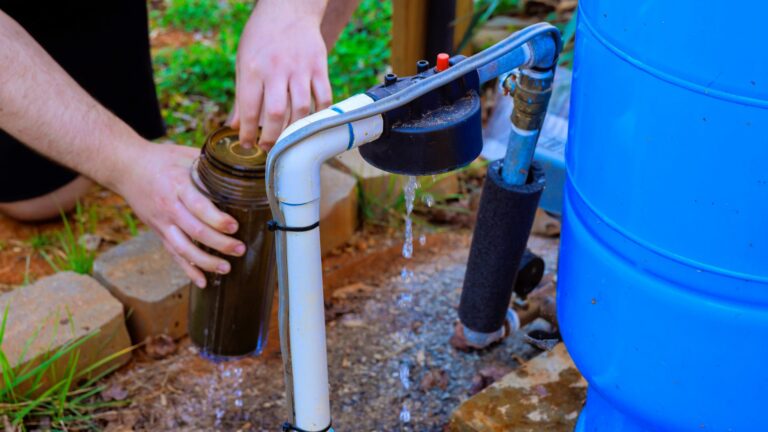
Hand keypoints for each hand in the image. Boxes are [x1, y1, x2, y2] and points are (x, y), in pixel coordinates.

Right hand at [115, 142, 244, 287]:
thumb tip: (240, 169)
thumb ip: (209, 166)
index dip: (216, 219)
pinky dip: (188, 270)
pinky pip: (174, 254)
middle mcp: (169, 207)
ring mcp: (162, 222)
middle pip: (194, 231)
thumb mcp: (185, 154)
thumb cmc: (161, 159)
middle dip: (219, 243)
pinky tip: (203, 281)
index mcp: (178, 185)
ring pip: (183, 248)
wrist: (125, 167)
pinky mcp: (159, 232)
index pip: (198, 206)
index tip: (234, 227)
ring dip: (206, 262)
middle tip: (239, 249)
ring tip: (226, 268)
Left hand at [231, 1, 332, 149]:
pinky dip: (318, 114)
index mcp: (253, 68)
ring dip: (294, 130)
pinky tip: (310, 123)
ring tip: (288, 139)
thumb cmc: (262, 37)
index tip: (248, 145)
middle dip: (271, 137)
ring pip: (300, 109)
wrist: (290, 8)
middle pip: (275, 113)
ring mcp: (300, 68)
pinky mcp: (319, 66)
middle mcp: (276, 69)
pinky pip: (323, 97)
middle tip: (269, 148)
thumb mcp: (243, 61)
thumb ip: (240, 95)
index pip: (248, 108)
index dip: (247, 132)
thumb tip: (233, 125)